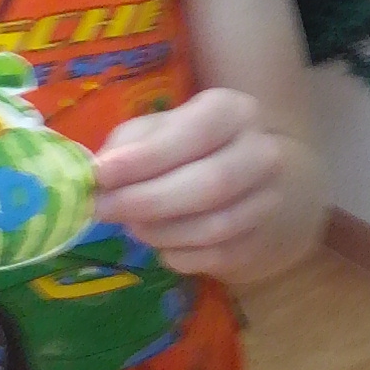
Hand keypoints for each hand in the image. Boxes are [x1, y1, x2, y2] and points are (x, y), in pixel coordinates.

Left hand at [95, 89, 292, 276]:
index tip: (102, 174)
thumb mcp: (163, 129)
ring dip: (160, 231)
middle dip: (147, 201)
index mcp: (234, 112)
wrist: (257, 182)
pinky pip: (215, 257)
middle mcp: (262, 153)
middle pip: (210, 184)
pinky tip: (161, 243)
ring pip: (214, 227)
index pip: (196, 132)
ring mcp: (268, 200)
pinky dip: (178, 254)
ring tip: (131, 225)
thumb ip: (131, 143)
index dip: (147, 156)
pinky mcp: (260, 241)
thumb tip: (101, 173)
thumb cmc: (193, 149)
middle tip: (103, 209)